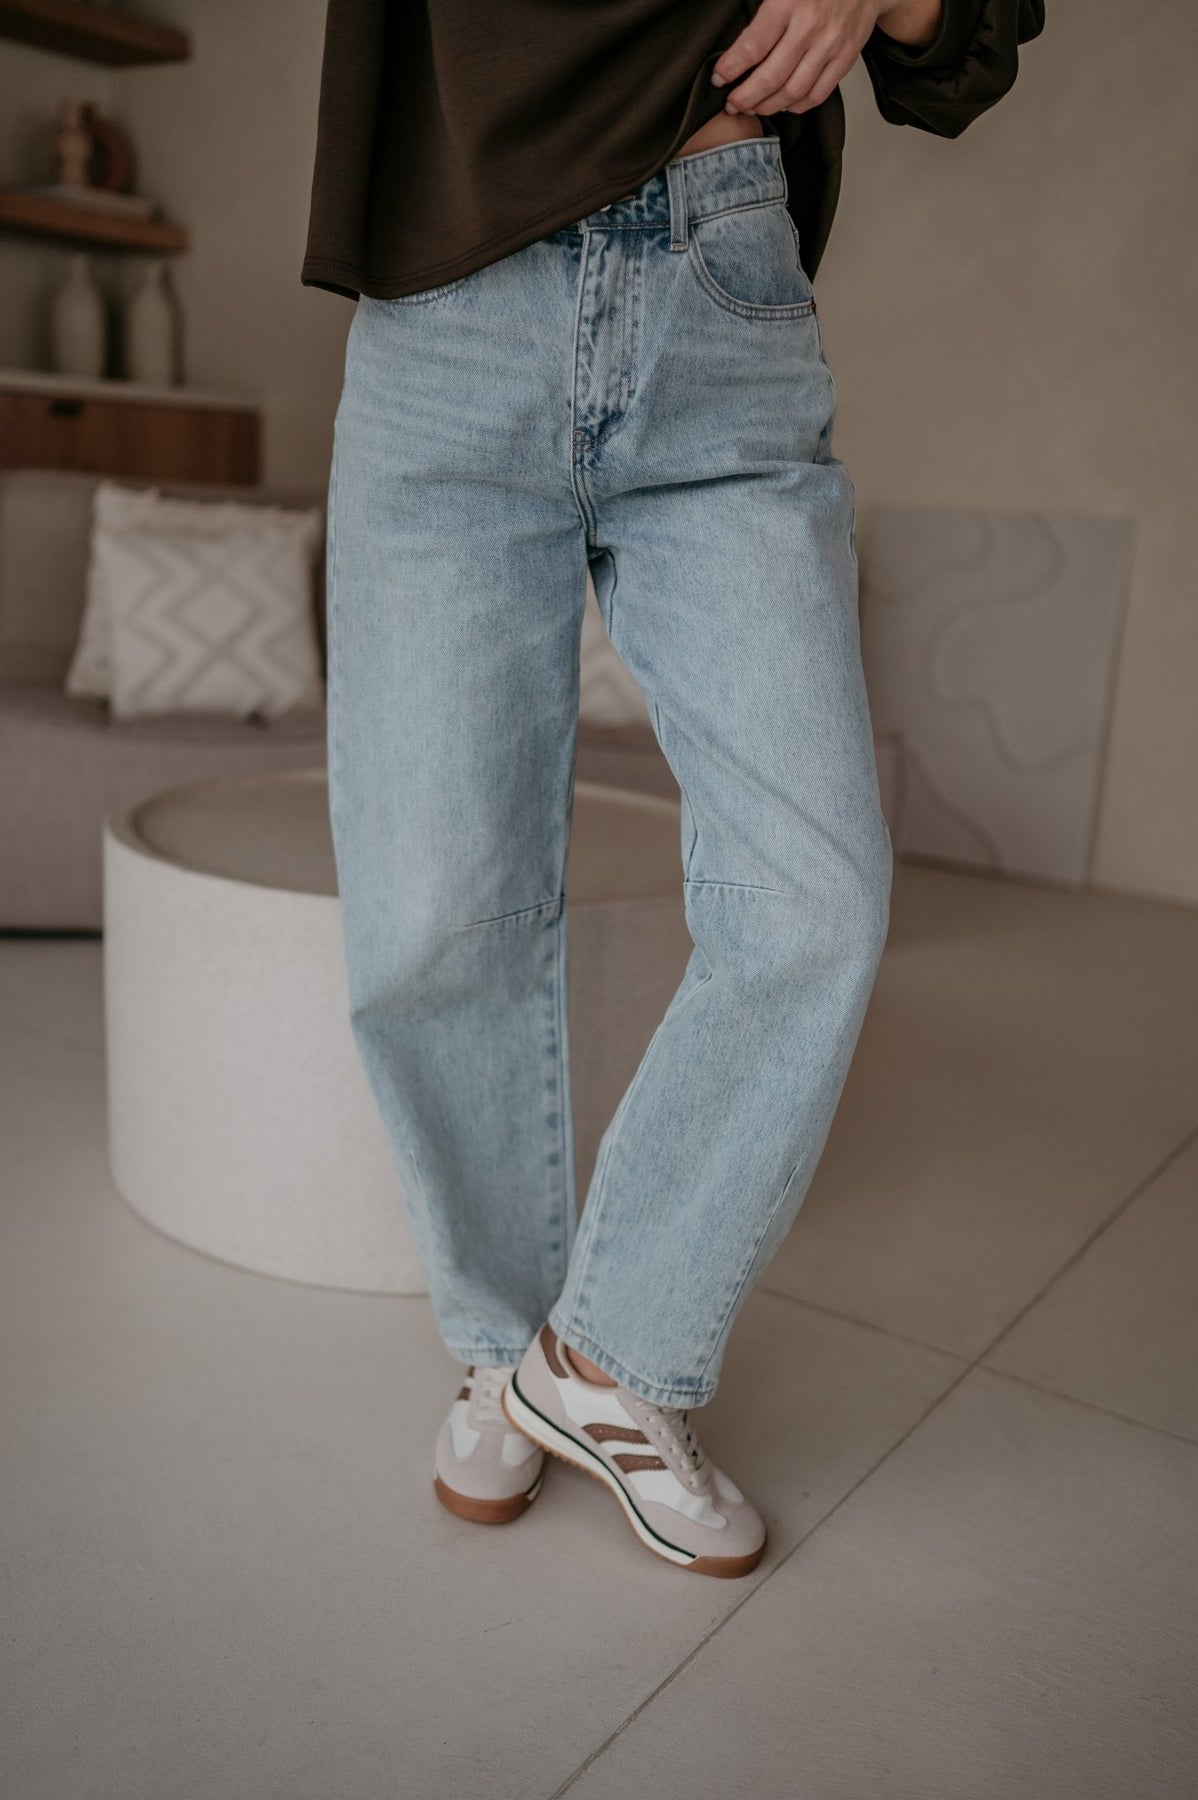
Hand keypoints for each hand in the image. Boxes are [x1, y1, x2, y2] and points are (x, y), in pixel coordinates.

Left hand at [711, 0, 942, 117]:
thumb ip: (761, 14)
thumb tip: (735, 48)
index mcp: (788, 3)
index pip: (752, 47)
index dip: (730, 68)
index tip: (719, 79)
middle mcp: (809, 27)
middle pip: (770, 78)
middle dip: (744, 97)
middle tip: (732, 104)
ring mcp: (829, 46)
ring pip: (792, 92)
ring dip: (767, 106)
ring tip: (753, 107)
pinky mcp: (845, 60)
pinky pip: (816, 95)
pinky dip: (796, 106)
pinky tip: (782, 104)